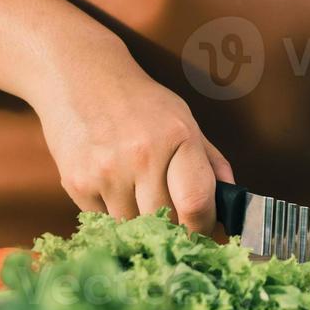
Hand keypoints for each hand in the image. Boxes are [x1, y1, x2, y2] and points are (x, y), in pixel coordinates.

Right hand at [32, 45, 233, 231]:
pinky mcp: (77, 184)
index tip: (203, 232)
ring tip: (138, 197)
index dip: (203, 228)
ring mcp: (106, 172)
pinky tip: (113, 189)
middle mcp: (142, 156)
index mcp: (178, 138)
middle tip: (173, 220)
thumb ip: (211, 162)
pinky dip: (113, 216)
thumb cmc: (140, 103)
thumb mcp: (184, 120)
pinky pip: (104, 222)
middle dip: (174, 228)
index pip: (197, 204)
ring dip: (141, 224)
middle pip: (166, 223)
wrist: (80, 77)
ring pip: (134, 227)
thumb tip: (232, 202)